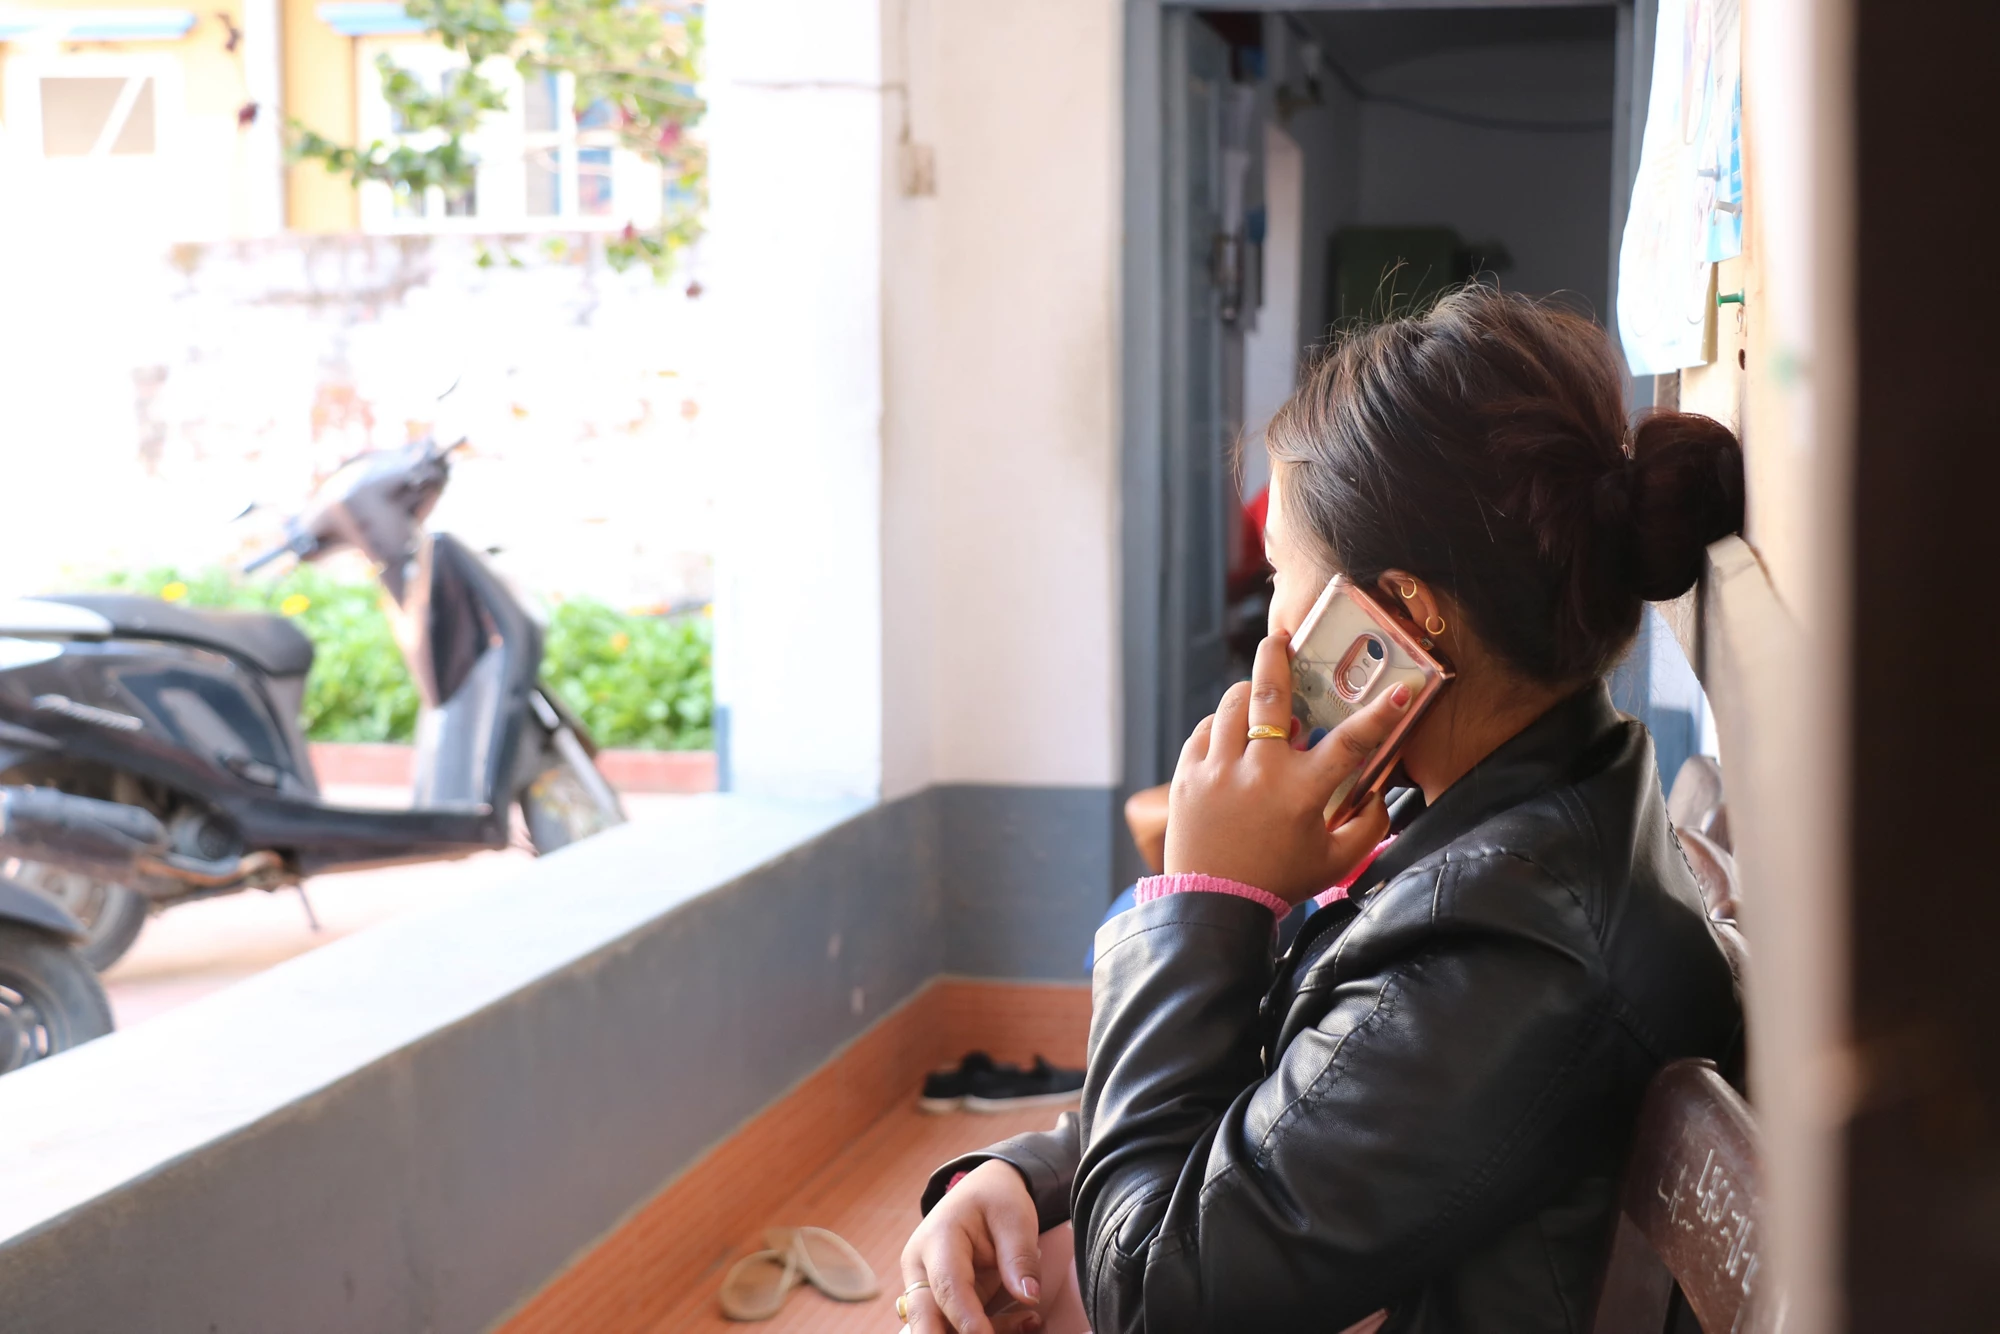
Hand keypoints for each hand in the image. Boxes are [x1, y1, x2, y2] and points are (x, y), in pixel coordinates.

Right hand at [900, 1160, 1050, 1333]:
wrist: (982, 1192)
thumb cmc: (996, 1199)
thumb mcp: (1015, 1216)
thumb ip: (1020, 1256)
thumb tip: (1029, 1296)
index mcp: (937, 1239)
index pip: (947, 1286)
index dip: (965, 1318)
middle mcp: (922, 1268)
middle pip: (923, 1318)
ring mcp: (927, 1287)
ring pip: (941, 1328)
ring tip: (1027, 1321)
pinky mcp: (942, 1302)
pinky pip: (957, 1327)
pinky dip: (986, 1331)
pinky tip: (1023, 1322)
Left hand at [1163, 634, 1407, 903]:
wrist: (1214, 905)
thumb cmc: (1278, 883)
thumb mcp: (1335, 861)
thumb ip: (1369, 827)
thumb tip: (1380, 794)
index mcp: (1302, 793)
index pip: (1351, 744)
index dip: (1381, 714)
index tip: (1403, 690)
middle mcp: (1259, 773)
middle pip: (1269, 694)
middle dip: (1276, 657)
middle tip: (1279, 638)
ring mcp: (1218, 771)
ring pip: (1231, 706)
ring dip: (1246, 693)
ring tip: (1256, 692)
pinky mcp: (1187, 776)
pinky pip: (1204, 730)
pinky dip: (1219, 724)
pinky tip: (1230, 731)